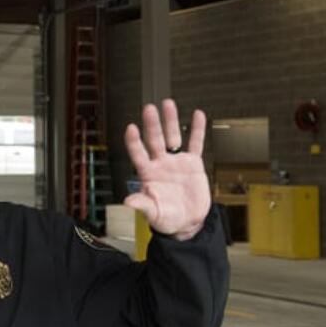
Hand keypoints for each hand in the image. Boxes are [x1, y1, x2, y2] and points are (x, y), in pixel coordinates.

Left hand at [124, 99, 210, 239]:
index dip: (134, 142)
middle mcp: (160, 164)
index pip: (138, 154)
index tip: (131, 128)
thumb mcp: (153, 214)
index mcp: (147, 174)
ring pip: (173, 137)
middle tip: (149, 108)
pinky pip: (196, 144)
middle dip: (152, 125)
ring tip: (168, 104)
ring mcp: (176, 162)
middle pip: (154, 140)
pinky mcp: (193, 164)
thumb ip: (142, 205)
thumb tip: (127, 201)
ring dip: (171, 121)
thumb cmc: (166, 219)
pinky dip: (197, 130)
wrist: (187, 223)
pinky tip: (198, 115)